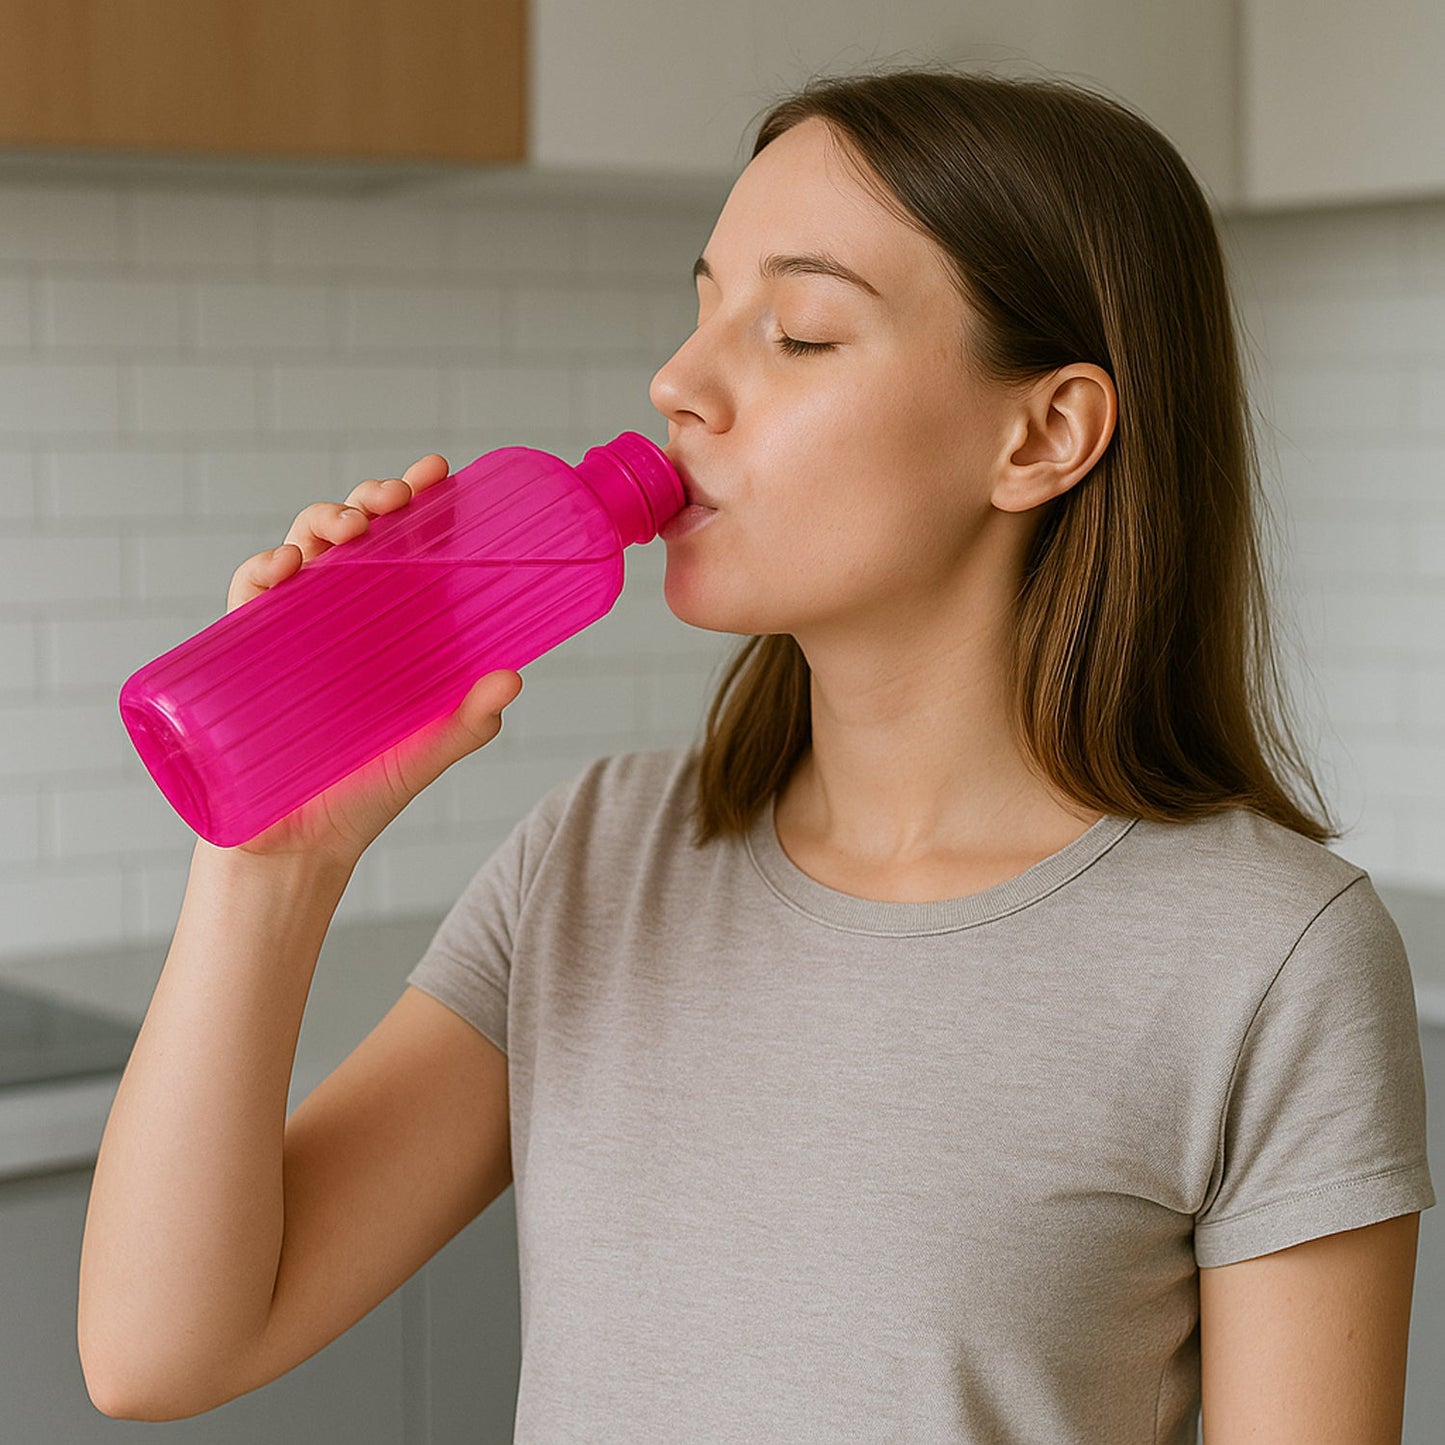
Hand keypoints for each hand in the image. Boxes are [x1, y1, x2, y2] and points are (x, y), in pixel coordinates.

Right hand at [209, 454, 522, 867]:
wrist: (295, 850)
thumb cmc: (362, 796)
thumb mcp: (425, 752)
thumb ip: (467, 722)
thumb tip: (512, 678)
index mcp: (388, 630)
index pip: (405, 552)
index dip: (418, 507)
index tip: (437, 473)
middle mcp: (340, 621)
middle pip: (353, 538)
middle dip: (371, 502)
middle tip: (396, 497)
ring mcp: (291, 633)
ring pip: (301, 552)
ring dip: (321, 522)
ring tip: (347, 526)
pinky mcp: (245, 654)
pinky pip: (247, 597)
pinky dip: (261, 570)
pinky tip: (286, 566)